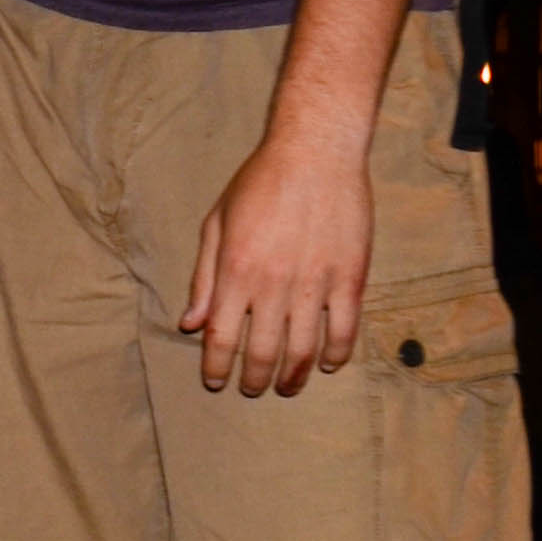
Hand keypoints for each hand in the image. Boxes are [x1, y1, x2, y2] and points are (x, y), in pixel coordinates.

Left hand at [183, 122, 373, 395]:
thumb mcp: (217, 223)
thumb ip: (205, 277)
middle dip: (253, 380)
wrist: (315, 151)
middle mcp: (274, 283)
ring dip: (293, 376)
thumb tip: (191, 323)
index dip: (216, 368)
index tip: (216, 382)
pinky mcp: (350, 277)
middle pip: (261, 353)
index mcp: (236, 270)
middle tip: (252, 389)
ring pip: (303, 350)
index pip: (221, 338)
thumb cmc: (259, 182)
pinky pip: (344, 330)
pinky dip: (336, 354)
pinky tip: (328, 363)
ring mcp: (315, 282)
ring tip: (287, 386)